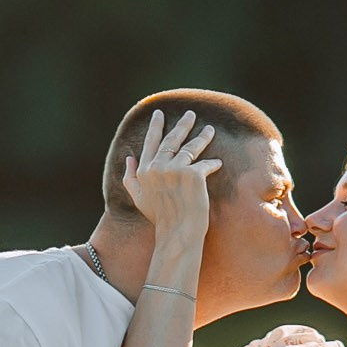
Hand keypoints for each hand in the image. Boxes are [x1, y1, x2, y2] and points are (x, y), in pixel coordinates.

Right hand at [121, 107, 220, 252]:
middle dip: (182, 125)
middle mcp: (158, 166)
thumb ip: (130, 178)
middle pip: (172, 139)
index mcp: (145, 171)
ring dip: (202, 137)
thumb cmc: (160, 218)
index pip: (151, 143)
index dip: (155, 127)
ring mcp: (175, 169)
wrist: (178, 232)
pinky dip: (212, 164)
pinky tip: (218, 163)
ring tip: (210, 130)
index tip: (159, 114)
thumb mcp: (138, 199)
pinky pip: (205, 164)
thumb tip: (129, 158)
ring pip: (191, 147)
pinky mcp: (193, 175)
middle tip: (190, 113)